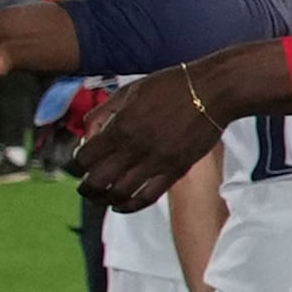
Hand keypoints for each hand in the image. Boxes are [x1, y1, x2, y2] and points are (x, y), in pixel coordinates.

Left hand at [76, 68, 226, 212]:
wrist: (214, 90)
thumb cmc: (173, 85)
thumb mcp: (131, 90)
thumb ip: (104, 111)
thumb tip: (87, 131)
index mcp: (120, 127)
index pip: (84, 158)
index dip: (77, 164)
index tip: (81, 162)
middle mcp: (134, 148)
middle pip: (97, 182)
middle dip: (86, 187)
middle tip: (87, 185)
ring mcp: (156, 161)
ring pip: (119, 194)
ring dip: (105, 199)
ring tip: (103, 197)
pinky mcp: (175, 170)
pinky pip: (147, 197)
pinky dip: (130, 206)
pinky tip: (123, 205)